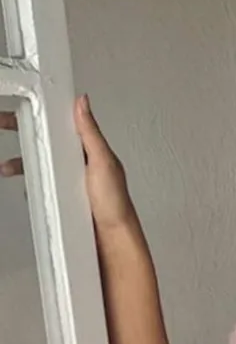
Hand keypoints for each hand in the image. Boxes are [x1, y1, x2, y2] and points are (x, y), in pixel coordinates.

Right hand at [1, 95, 134, 232]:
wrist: (112, 240)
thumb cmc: (116, 204)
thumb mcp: (103, 162)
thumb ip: (91, 133)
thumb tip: (82, 103)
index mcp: (87, 148)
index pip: (58, 123)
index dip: (38, 113)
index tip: (18, 105)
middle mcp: (77, 162)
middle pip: (43, 140)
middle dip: (21, 133)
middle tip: (4, 125)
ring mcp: (68, 180)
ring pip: (38, 163)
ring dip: (20, 162)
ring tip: (8, 167)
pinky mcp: (62, 197)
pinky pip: (41, 184)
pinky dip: (30, 184)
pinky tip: (26, 188)